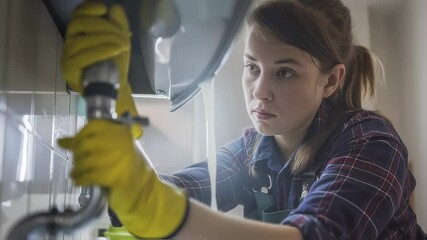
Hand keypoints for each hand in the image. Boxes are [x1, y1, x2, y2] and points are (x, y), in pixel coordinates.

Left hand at [58, 119, 187, 237]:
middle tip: (77, 164)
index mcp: (121, 132)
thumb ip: (87, 144)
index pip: (94, 126)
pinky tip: (79, 182)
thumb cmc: (123, 169)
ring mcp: (121, 159)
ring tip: (76, 175)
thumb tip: (61, 141)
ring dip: (77, 169)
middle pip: (87, 143)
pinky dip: (81, 179)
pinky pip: (90, 176)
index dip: (79, 135)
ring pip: (86, 161)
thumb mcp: (109, 151)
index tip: (74, 146)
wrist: (142, 192)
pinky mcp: (117, 176)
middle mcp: (122, 142)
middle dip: (77, 155)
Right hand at [61, 2, 141, 137]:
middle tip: (123, 36)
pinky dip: (100, 51)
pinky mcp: (69, 69)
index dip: (88, 9)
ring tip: (123, 45)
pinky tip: (115, 49)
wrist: (115, 90)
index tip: (104, 9)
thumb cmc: (114, 66)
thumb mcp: (121, 43)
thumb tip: (116, 9)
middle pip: (80, 24)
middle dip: (104, 26)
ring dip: (105, 39)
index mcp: (81, 33)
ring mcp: (67, 56)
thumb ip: (119, 26)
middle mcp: (70, 42)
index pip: (77, 15)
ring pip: (81, 40)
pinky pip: (81, 57)